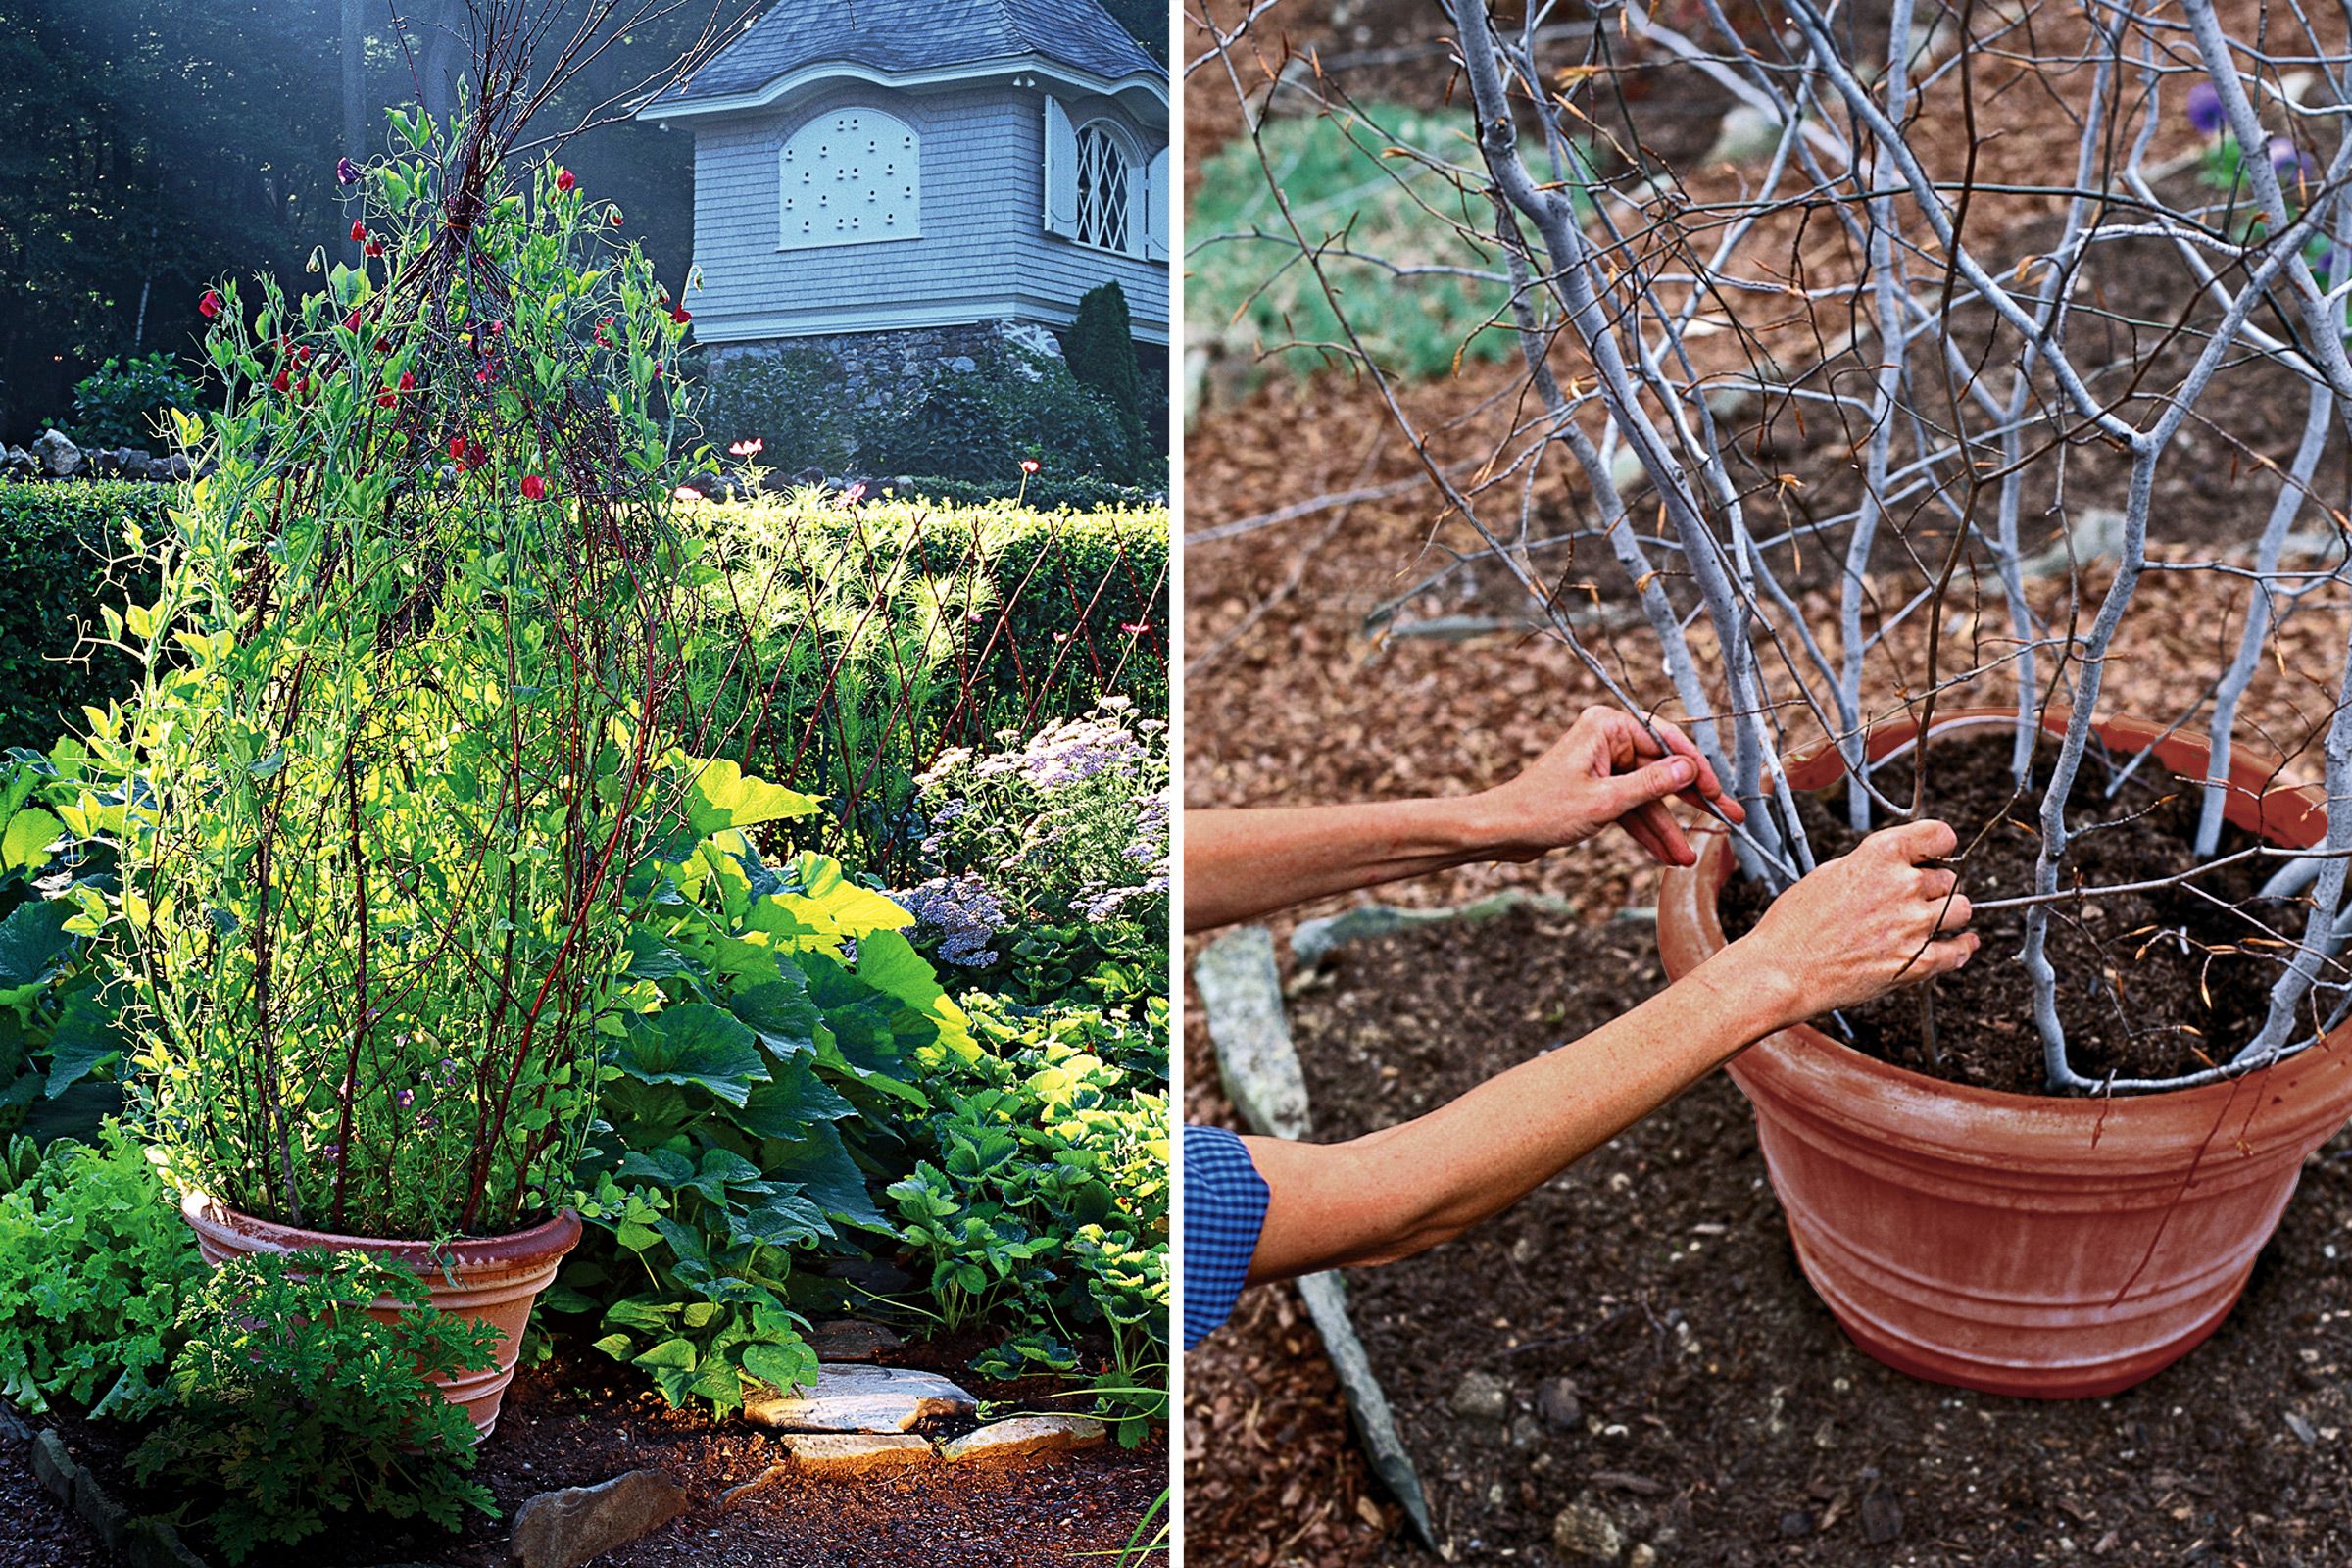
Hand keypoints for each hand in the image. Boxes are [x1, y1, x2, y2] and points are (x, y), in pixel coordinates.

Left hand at [1473, 707, 1743, 866]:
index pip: (1666, 742)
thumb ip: (1651, 785)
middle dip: (1690, 802)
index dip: (1696, 771)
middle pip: (1660, 770)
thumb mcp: (1605, 801)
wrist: (1499, 831)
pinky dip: (1645, 831)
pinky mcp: (1595, 791)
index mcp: (1607, 727)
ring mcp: (1601, 767)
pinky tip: (1666, 854)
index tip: (1719, 795)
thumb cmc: (1540, 809)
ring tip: (1688, 856)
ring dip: (1667, 827)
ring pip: (1647, 796)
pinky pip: (1630, 809)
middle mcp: (1606, 741)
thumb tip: (1688, 770)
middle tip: (1727, 820)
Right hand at [1734, 818, 1977, 1021]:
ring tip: (1930, 922)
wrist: (1783, 971)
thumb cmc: (1795, 926)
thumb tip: (1896, 865)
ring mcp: (1914, 924)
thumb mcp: (1829, 875)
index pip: (1939, 835)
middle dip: (1935, 888)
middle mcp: (1903, 885)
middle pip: (1949, 878)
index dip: (1939, 846)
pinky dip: (1961, 948)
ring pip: (1962, 910)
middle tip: (1914, 900)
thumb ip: (1870, 866)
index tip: (1936, 854)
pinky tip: (1958, 946)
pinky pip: (1959, 950)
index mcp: (1879, 856)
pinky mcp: (1918, 962)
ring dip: (1948, 916)